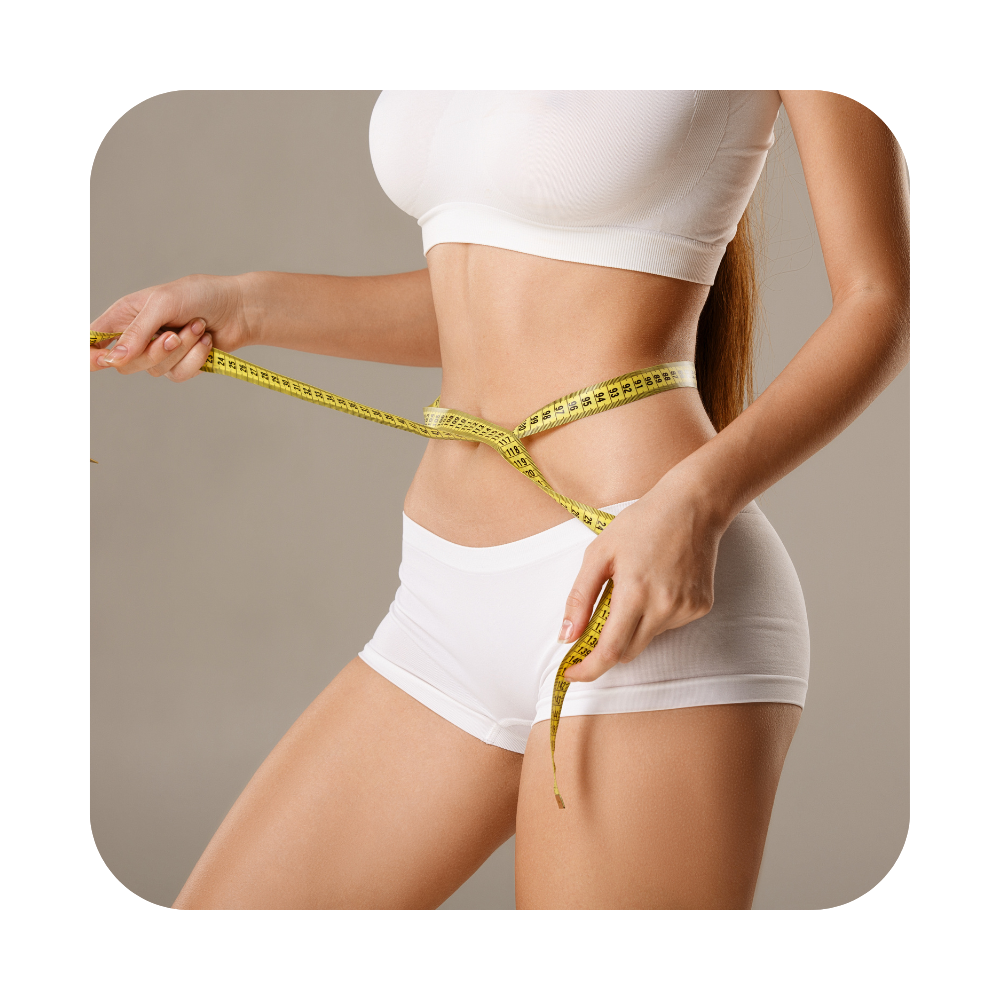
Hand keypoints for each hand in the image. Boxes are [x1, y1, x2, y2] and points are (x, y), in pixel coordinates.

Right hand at [90, 273, 250, 379]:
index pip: (94, 340)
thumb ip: (137, 331)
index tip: (98, 360)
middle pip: (125, 364)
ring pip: (155, 370)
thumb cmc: (200, 295)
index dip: (90, 354)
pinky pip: (179, 374)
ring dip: (182, 350)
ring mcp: (160, 353)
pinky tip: (206, 341)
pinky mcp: (181, 365)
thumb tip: (115, 359)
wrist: (239, 308)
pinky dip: (195, 358)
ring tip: (197, 327)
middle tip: (174, 334)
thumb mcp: (163, 304)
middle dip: (154, 351)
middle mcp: (139, 336)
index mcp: (125, 315)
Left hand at [558, 471, 728, 681]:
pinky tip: (658, 582)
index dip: (588, 669)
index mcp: (635, 592)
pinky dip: (655, 614)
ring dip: (633, 625)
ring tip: (636, 583)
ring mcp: (686, 609)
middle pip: (628, 652)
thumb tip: (566, 636)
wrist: (692, 506)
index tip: (571, 674)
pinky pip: (668, 624)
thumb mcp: (598, 554)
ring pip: (648, 638)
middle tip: (595, 623)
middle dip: (607, 647)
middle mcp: (665, 606)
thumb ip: (580, 598)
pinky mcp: (701, 606)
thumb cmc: (641, 523)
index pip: (610, 651)